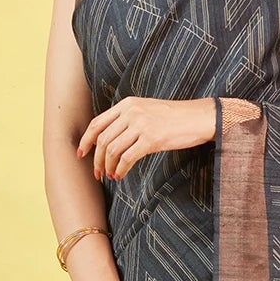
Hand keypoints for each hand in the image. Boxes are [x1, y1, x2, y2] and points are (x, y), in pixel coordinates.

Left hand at [77, 96, 214, 180]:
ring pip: (112, 149)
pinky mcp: (151, 139)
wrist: (198, 118)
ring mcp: (141, 125)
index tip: (81, 154)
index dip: (85, 140)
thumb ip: (128, 118)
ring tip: (110, 176)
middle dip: (96, 159)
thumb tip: (109, 139)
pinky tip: (120, 175)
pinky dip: (120, 169)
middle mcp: (131, 112)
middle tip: (97, 173)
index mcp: (127, 104)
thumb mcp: (147, 110)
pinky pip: (127, 158)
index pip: (97, 123)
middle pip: (102, 139)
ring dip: (108, 166)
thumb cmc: (174, 118)